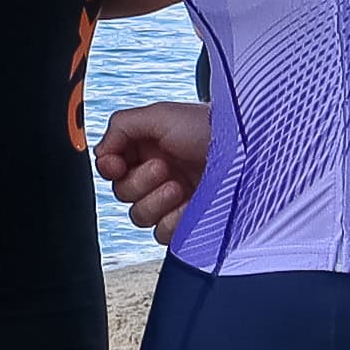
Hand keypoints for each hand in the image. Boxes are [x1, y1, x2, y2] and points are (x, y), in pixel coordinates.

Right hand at [95, 102, 211, 242]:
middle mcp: (158, 175)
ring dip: (155, 201)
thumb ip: (121, 127)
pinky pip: (162, 235)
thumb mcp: (159, 115)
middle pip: (121, 193)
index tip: (116, 163)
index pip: (111, 168)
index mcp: (148, 150)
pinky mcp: (189, 222)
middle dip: (139, 181)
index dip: (110, 167)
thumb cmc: (211, 127)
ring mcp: (173, 201)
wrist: (248, 150)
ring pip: (138, 216)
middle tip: (164, 167)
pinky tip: (190, 205)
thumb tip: (101, 153)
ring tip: (180, 186)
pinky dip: (172, 221)